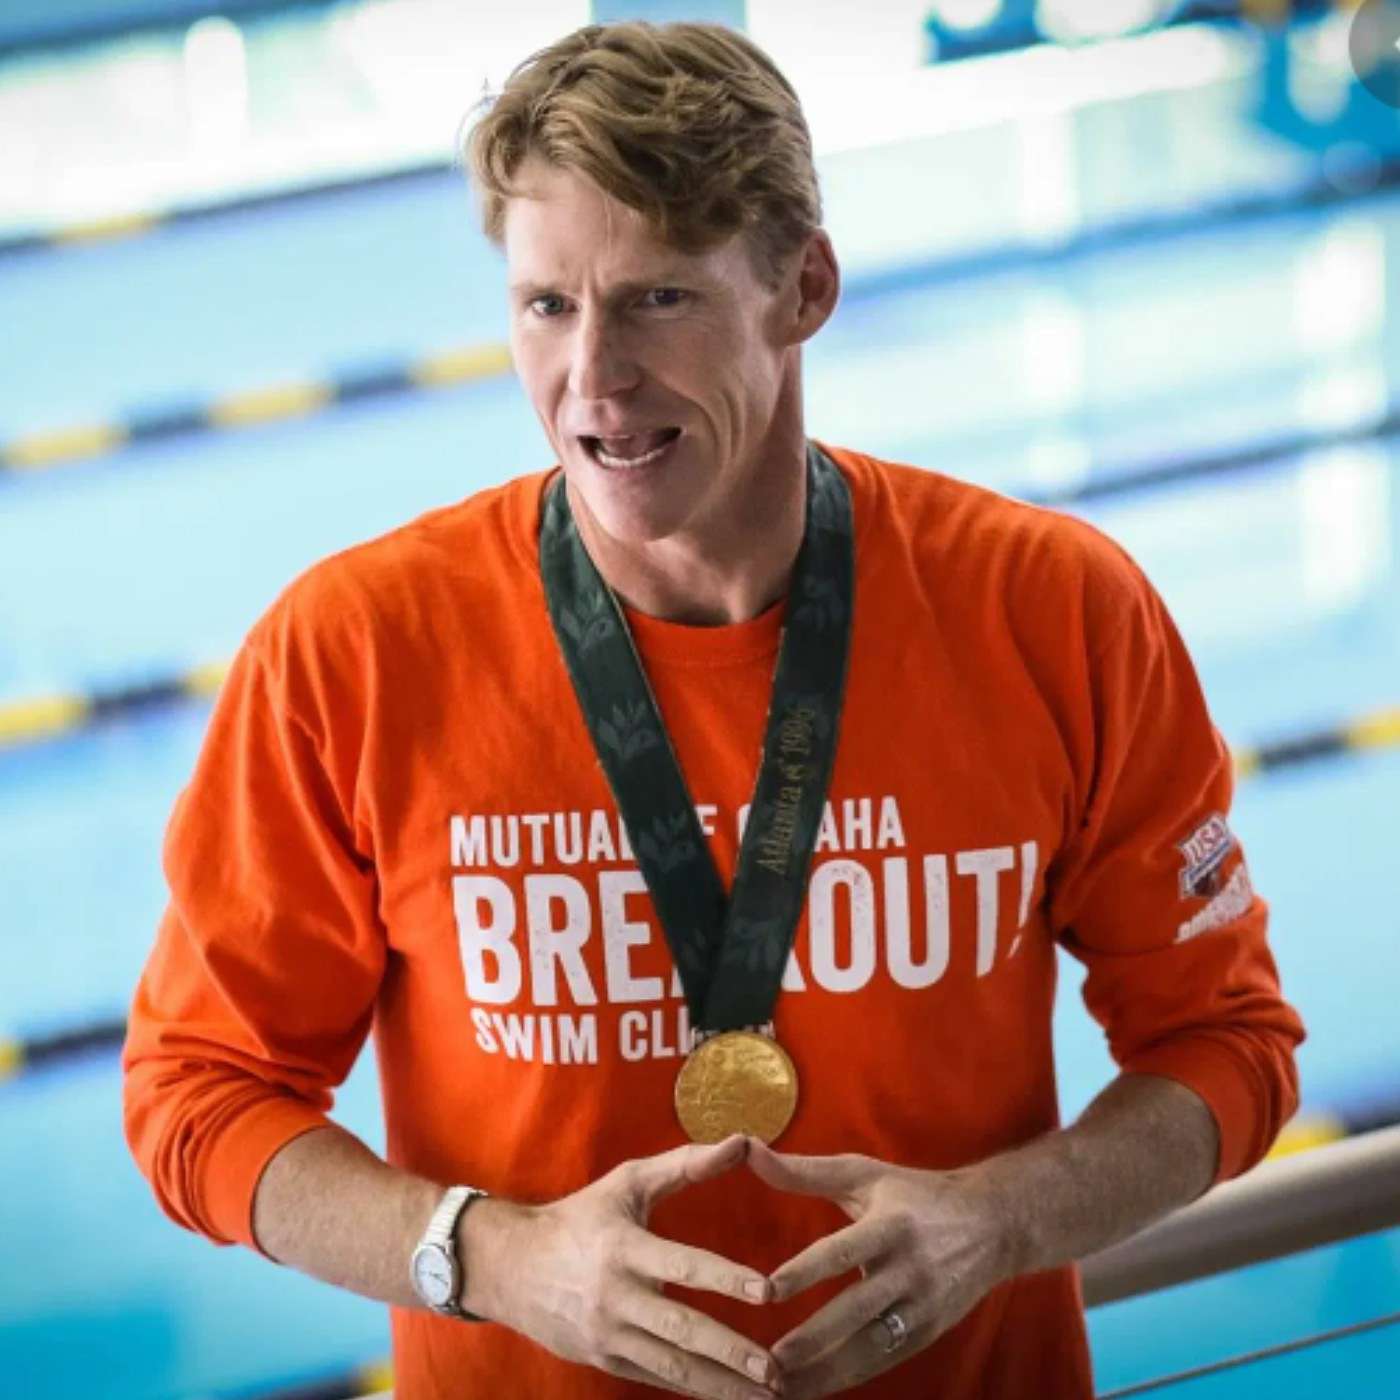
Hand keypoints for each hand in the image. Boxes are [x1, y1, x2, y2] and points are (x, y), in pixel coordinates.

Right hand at [467, 1134, 783, 1399]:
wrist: (509, 1267)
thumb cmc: (580, 1217)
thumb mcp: (627, 1183)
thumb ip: (685, 1164)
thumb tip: (741, 1141)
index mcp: (623, 1246)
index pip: (681, 1264)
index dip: (725, 1278)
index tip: (767, 1291)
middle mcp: (615, 1295)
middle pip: (680, 1329)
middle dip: (731, 1351)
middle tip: (775, 1367)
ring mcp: (608, 1334)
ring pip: (672, 1367)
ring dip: (721, 1384)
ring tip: (766, 1395)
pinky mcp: (605, 1360)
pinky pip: (656, 1378)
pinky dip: (692, 1390)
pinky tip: (727, 1396)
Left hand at [746, 1140, 1017, 1398]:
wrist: (993, 1224)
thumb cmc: (914, 1195)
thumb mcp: (864, 1174)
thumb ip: (804, 1170)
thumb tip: (748, 1148)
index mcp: (890, 1224)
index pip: (842, 1251)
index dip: (805, 1271)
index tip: (767, 1290)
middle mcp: (909, 1269)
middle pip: (856, 1311)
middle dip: (813, 1340)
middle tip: (768, 1362)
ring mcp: (923, 1306)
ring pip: (871, 1348)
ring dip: (826, 1372)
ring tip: (780, 1388)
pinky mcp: (930, 1333)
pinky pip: (885, 1362)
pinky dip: (849, 1378)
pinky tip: (813, 1390)